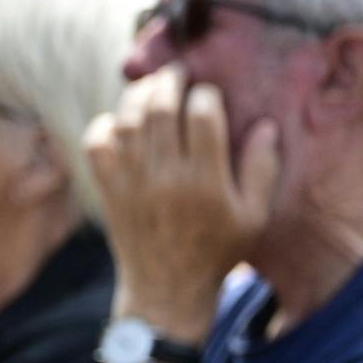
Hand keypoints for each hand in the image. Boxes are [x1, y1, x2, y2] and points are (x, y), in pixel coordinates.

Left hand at [86, 67, 280, 333]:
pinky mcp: (109, 189)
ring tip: (152, 88)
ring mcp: (131, 182)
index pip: (202, 116)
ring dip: (138, 96)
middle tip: (176, 73)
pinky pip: (97, 145)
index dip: (206, 94)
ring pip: (127, 120)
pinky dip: (106, 125)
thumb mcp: (254, 215)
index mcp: (207, 180)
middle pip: (159, 109)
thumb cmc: (219, 250)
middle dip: (168, 81)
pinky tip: (122, 122)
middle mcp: (166, 176)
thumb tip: (265, 123)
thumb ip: (262, 168)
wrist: (167, 289)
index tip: (209, 93)